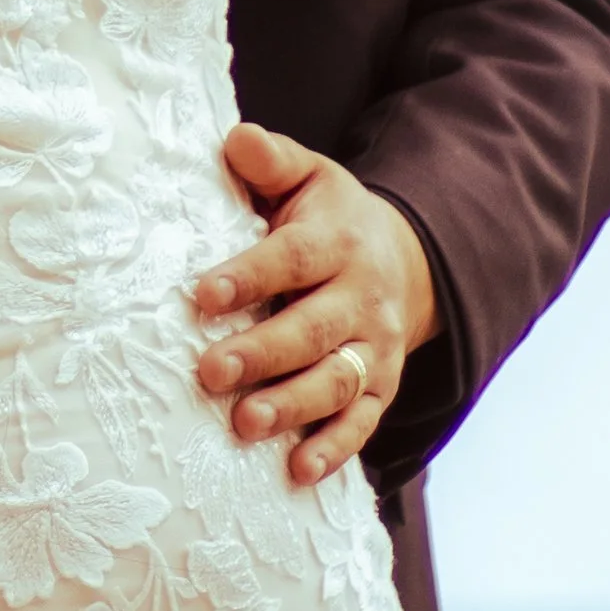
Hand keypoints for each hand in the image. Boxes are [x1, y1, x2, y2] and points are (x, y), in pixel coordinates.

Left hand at [190, 123, 436, 488]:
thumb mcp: (309, 175)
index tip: (202, 295)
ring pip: (338, 381)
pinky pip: (362, 423)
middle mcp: (362, 298)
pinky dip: (334, 449)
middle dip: (262, 353)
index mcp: (338, 241)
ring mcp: (375, 348)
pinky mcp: (381, 388)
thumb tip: (236, 139)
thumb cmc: (331, 217)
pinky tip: (297, 471)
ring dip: (293, 406)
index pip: (293, 259)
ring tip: (245, 424)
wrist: (407, 259)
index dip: (250, 277)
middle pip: (313, 329)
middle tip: (209, 373)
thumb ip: (271, 160)